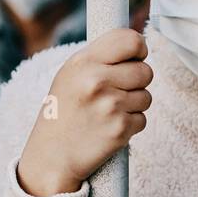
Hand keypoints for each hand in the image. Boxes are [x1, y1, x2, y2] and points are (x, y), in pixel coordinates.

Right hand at [16, 29, 152, 196]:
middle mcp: (97, 81)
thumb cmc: (63, 111)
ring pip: (146, 96)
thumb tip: (137, 44)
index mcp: (84, 62)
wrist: (51, 156)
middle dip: (136, 83)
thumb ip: (100, 57)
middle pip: (146, 71)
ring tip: (107, 112)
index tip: (134, 59)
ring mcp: (110, 106)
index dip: (138, 50)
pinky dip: (130, 125)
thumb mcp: (70, 74)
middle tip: (115, 93)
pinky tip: (108, 128)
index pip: (131, 40)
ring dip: (133, 105)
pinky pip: (142, 119)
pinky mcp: (120, 130)